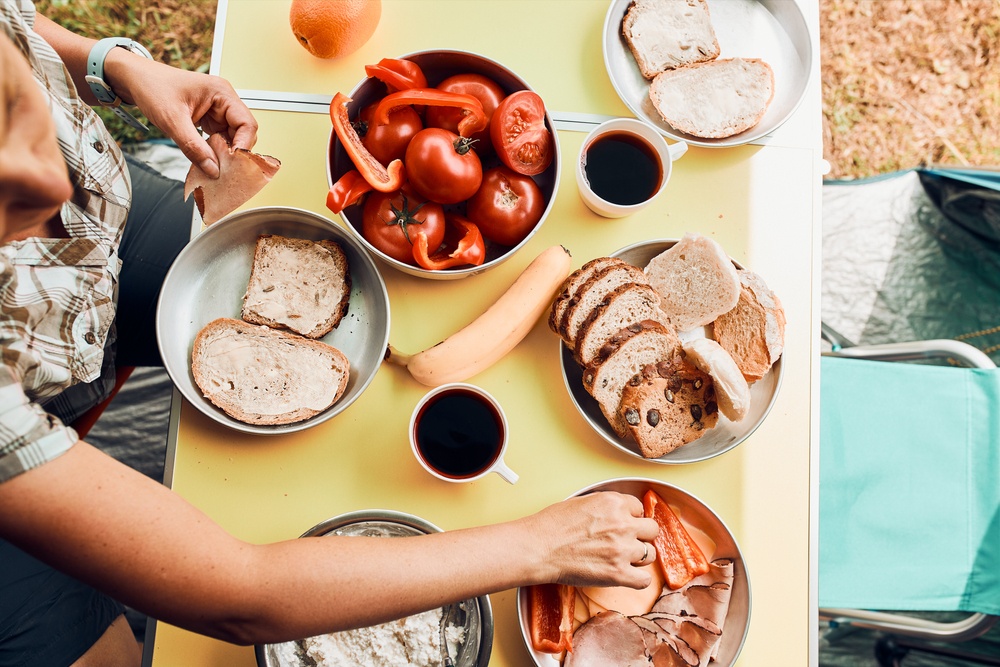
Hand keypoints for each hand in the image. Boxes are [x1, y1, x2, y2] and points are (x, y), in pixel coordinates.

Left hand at [106, 53, 257, 177]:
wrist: (134, 79)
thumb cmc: (152, 87)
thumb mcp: (172, 120)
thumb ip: (194, 148)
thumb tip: (213, 170)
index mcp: (221, 92)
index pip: (247, 123)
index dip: (243, 145)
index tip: (233, 164)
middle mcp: (224, 100)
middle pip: (243, 132)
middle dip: (236, 152)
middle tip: (225, 170)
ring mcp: (218, 110)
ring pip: (233, 138)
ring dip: (226, 154)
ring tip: (216, 167)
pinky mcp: (210, 118)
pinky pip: (220, 139)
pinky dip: (216, 151)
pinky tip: (208, 160)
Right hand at [525, 492, 659, 589]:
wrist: (538, 548)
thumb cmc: (551, 525)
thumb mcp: (582, 501)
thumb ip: (606, 506)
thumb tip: (616, 512)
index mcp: (613, 503)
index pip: (639, 508)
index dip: (631, 517)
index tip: (623, 524)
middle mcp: (623, 524)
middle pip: (651, 530)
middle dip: (641, 535)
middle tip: (626, 541)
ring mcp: (622, 549)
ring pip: (650, 554)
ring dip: (639, 557)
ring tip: (622, 559)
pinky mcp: (617, 574)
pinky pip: (644, 580)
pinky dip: (638, 580)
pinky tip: (627, 576)